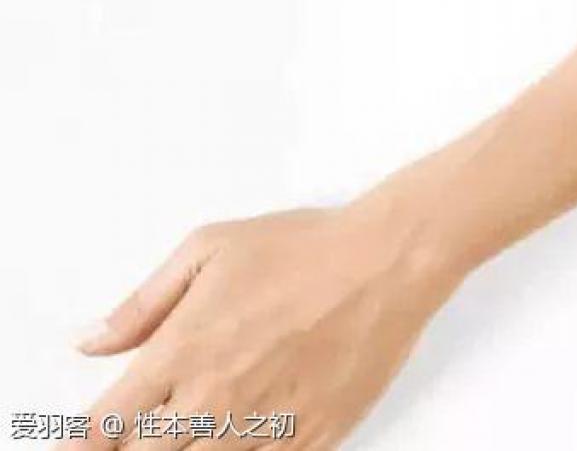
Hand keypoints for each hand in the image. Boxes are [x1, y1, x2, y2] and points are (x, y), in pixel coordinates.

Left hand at [64, 196, 462, 449]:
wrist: (388, 264)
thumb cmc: (306, 248)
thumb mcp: (209, 248)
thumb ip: (143, 303)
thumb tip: (92, 341)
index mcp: (184, 350)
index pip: (105, 426)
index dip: (85, 442)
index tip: (87, 441)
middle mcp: (217, 399)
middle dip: (137, 447)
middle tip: (152, 424)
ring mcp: (267, 427)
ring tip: (203, 424)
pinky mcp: (311, 440)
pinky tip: (245, 433)